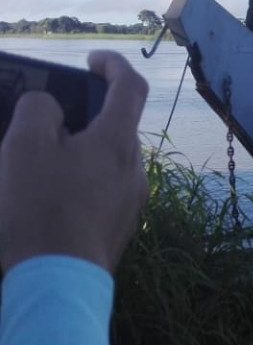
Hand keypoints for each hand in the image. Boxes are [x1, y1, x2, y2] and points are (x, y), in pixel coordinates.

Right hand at [0, 51, 148, 274]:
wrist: (56, 285)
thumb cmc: (39, 210)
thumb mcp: (24, 146)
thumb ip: (39, 111)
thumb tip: (51, 108)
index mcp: (118, 142)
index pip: (130, 87)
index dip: (113, 65)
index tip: (93, 59)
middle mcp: (135, 170)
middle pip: (115, 129)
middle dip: (84, 119)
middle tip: (46, 122)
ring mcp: (132, 202)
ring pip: (107, 163)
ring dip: (78, 155)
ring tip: (37, 165)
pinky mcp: (120, 230)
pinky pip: (102, 192)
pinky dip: (79, 183)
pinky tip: (48, 199)